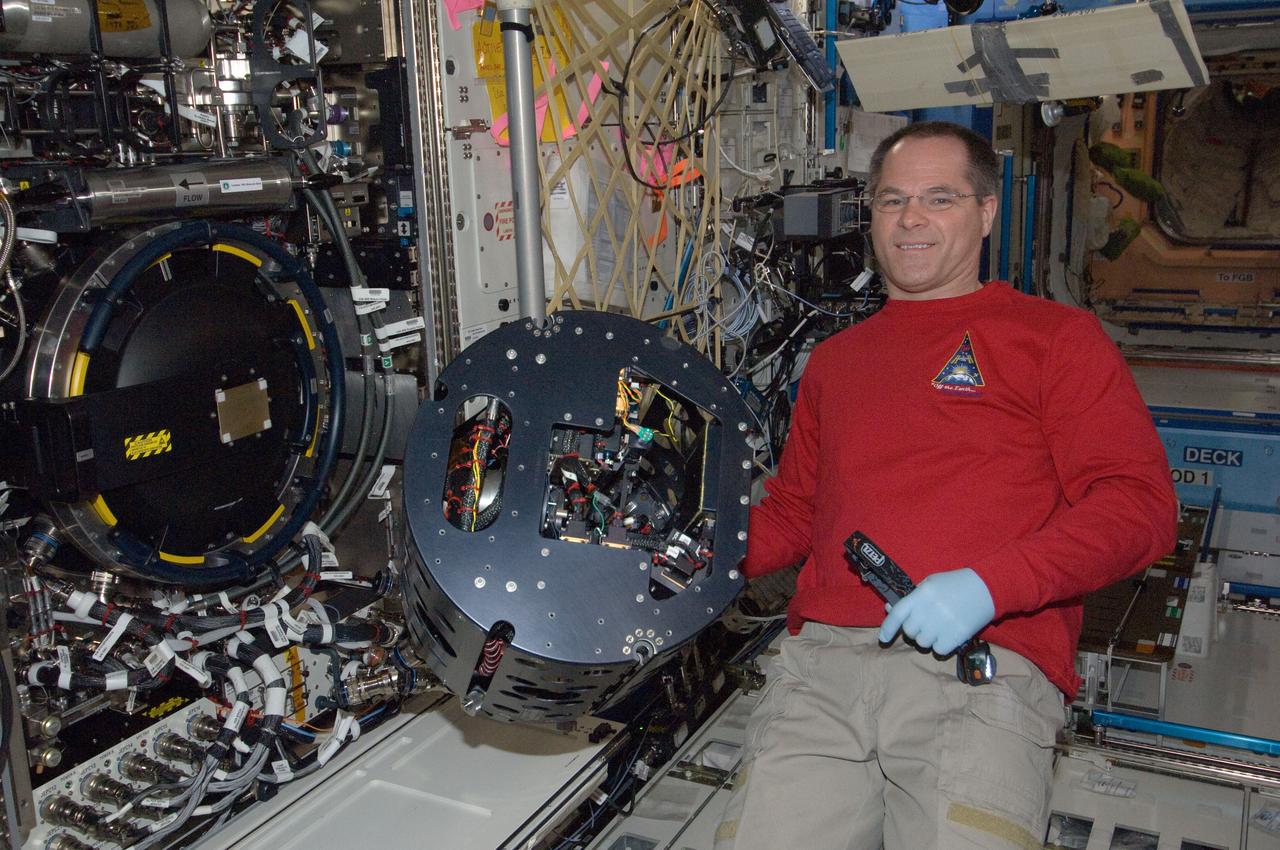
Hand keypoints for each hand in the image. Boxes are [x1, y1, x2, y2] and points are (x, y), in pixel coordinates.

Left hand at [878, 568, 994, 655]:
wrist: (987, 588)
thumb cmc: (955, 584)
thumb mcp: (931, 584)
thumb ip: (911, 598)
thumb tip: (890, 609)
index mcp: (921, 594)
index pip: (898, 613)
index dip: (888, 627)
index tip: (883, 639)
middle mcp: (929, 609)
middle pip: (909, 632)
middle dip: (915, 630)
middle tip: (928, 623)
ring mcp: (942, 624)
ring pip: (922, 643)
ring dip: (929, 639)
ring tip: (941, 627)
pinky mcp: (956, 636)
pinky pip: (938, 651)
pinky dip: (942, 646)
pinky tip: (950, 634)